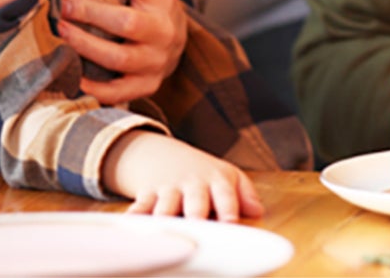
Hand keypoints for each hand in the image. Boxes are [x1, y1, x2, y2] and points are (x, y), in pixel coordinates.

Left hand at [58, 0, 186, 103]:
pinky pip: (119, 91)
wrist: (174, 38)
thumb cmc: (147, 1)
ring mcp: (157, 59)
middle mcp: (164, 27)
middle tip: (59, 3)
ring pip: (118, 58)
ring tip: (59, 33)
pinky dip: (94, 86)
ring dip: (84, 46)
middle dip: (88, 11)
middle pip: (125, 21)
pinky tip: (72, 73)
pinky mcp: (148, 84)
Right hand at [104, 130, 263, 220]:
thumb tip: (258, 211)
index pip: (226, 195)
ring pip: (166, 207)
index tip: (230, 224)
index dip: (228, 209)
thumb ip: (244, 194)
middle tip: (197, 232)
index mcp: (217, 180)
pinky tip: (131, 227)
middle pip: (195, 203)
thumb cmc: (203, 174)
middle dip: (196, 217)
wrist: (165, 156)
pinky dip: (134, 217)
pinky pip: (139, 208)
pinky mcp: (147, 195)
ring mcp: (169, 189)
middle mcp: (193, 185)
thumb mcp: (227, 176)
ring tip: (165, 234)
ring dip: (165, 219)